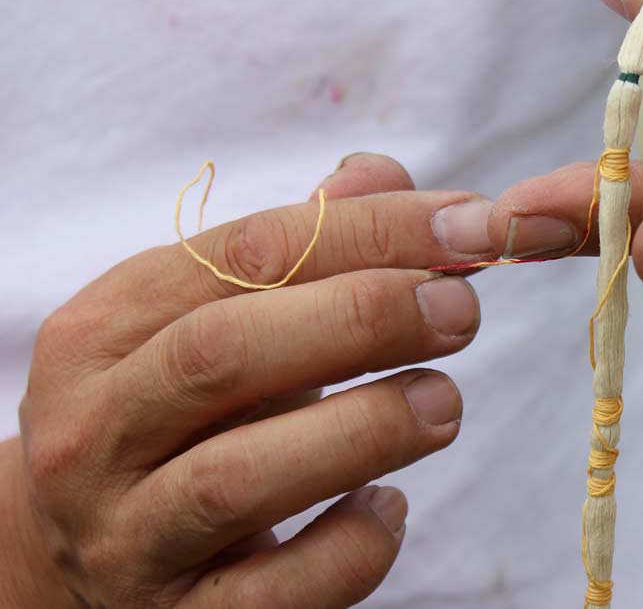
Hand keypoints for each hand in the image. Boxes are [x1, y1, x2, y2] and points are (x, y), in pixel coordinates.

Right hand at [1, 154, 495, 607]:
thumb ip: (298, 248)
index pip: (242, 255)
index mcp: (104, 331)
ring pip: (239, 477)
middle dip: (363, 318)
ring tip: (446, 402)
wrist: (72, 563)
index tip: (470, 225)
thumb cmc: (177, 417)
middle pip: (225, 354)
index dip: (369, 231)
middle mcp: (96, 431)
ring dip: (366, 426)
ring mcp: (129, 535)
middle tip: (464, 310)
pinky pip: (273, 594)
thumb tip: (385, 176)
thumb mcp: (213, 320)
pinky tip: (391, 506)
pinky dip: (350, 546)